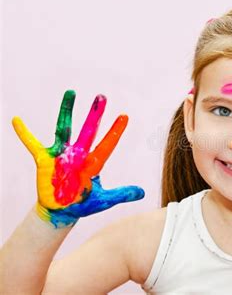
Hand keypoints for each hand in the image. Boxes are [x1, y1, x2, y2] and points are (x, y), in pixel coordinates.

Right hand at [12, 90, 143, 227]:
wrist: (61, 211)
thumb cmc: (83, 204)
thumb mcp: (103, 201)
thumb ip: (121, 194)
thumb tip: (142, 192)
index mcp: (94, 164)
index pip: (107, 144)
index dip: (115, 132)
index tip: (125, 116)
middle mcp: (79, 155)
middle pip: (89, 131)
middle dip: (95, 115)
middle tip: (102, 96)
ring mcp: (61, 155)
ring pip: (64, 128)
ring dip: (67, 111)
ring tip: (71, 92)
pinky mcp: (44, 160)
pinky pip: (32, 144)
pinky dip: (24, 133)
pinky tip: (17, 120)